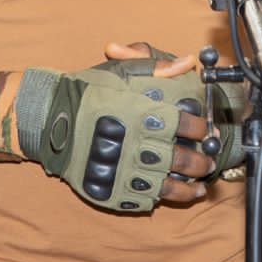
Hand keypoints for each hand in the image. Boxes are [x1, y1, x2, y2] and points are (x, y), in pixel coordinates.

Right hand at [104, 41, 214, 202]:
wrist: (51, 119)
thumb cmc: (89, 91)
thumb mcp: (123, 71)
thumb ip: (158, 67)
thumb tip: (189, 62)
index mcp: (145, 115)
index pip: (186, 126)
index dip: (202, 130)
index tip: (206, 131)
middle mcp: (139, 145)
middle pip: (183, 160)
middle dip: (201, 162)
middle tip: (209, 162)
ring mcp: (126, 172)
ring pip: (168, 186)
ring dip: (189, 189)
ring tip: (200, 187)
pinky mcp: (113, 190)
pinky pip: (144, 199)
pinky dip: (161, 198)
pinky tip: (171, 195)